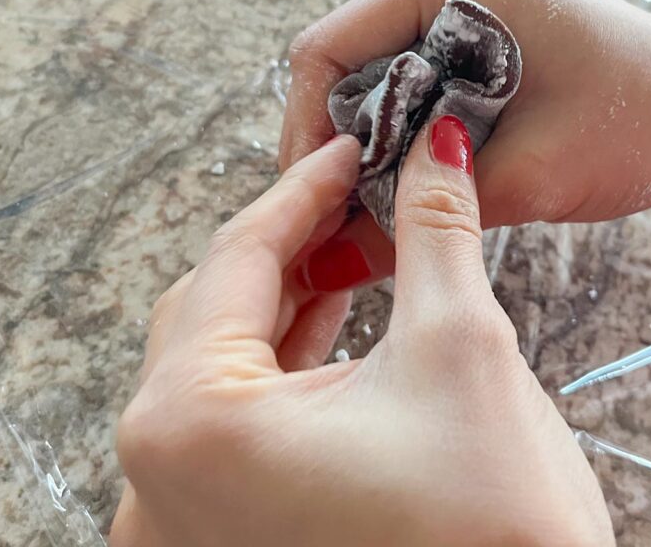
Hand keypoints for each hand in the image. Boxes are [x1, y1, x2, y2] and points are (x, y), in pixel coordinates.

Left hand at [111, 118, 613, 546]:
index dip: (303, 187)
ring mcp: (184, 518)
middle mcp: (159, 481)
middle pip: (215, 307)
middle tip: (355, 187)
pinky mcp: (224, 534)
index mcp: (193, 425)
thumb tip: (440, 143)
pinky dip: (284, 359)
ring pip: (223, 361)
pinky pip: (236, 417)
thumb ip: (434, 228)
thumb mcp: (460, 347)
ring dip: (289, 295)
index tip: (349, 146)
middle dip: (291, 239)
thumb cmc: (492, 529)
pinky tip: (336, 313)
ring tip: (353, 239)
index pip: (238, 259)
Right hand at [280, 0, 650, 291]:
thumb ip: (418, 221)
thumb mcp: (523, 179)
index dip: (304, 137)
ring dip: (374, 153)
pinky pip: (413, 89)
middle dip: (340, 152)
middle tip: (345, 230)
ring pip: (376, 86)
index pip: (324, 52)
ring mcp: (457, 2)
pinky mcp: (476, 35)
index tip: (311, 210)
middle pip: (345, 70)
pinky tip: (420, 192)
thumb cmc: (640, 121)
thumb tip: (323, 266)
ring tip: (381, 220)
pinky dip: (408, 144)